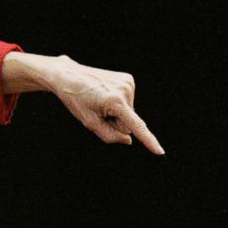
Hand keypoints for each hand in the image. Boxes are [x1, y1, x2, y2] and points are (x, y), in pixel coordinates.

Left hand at [2, 52, 164, 154]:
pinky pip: (127, 101)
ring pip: (128, 112)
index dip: (148, 140)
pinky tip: (104, 93)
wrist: (67, 75)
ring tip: (98, 99)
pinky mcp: (128, 79)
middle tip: (97, 108)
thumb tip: (129, 140)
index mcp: (114, 101)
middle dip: (115, 121)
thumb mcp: (88, 121)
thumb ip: (109, 135)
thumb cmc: (75, 98)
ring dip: (115, 110)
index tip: (160, 152)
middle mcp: (125, 89)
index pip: (134, 126)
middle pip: (128, 122)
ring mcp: (128, 82)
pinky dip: (117, 102)